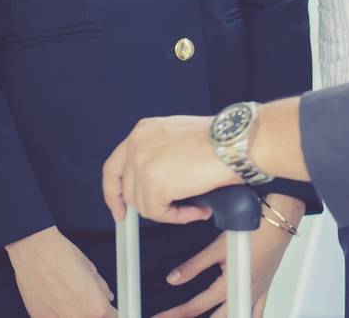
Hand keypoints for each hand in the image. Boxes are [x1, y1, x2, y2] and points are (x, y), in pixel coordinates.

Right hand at [5, 226, 117, 317]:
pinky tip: (55, 300)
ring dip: (75, 313)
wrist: (34, 252)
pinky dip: (57, 314)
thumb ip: (102, 289)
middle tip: (86, 300)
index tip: (108, 308)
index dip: (110, 311)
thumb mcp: (92, 271)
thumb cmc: (62, 257)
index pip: (112, 317)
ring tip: (67, 297)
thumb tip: (106, 297)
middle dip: (93, 312)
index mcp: (96, 307)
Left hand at [102, 115, 239, 224]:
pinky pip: (159, 213)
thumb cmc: (220, 139)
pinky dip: (179, 217)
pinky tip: (199, 210)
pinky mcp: (153, 185)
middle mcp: (136, 145)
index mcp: (142, 131)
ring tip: (196, 206)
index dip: (114, 191)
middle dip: (146, 205)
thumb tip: (158, 181)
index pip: (114, 166)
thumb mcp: (179, 135)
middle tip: (167, 211)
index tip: (119, 208)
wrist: (234, 142)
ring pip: (144, 205)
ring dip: (170, 210)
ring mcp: (141, 165)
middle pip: (127, 189)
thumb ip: (161, 152)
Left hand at [150, 198, 299, 317]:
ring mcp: (255, 293)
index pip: (196, 307)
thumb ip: (195, 265)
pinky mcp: (264, 288)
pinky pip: (258, 313)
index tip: (161, 316)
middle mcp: (243, 294)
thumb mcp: (218, 248)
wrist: (279, 222)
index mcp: (229, 285)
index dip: (175, 314)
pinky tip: (242, 317)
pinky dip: (249, 317)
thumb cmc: (255, 231)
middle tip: (177, 316)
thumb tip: (174, 278)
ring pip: (238, 317)